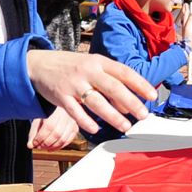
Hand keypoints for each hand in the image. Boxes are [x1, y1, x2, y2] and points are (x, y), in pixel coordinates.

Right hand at [27, 50, 154, 135]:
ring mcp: (73, 84)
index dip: (140, 84)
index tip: (152, 96)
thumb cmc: (72, 67)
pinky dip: (86, 122)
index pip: (124, 72)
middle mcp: (88, 71)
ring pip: (96, 102)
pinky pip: (75, 112)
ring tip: (125, 126)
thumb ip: (109, 82)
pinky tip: (96, 129)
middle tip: (143, 115)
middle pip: (113, 88)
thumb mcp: (92, 66)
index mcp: (99, 61)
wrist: (39, 64)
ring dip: (112, 116)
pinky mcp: (60, 96)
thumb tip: (128, 104)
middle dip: (131, 102)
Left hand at [27, 109, 78, 149]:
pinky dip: (59, 147)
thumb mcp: (38, 119)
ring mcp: (72, 122)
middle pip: (57, 134)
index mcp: (56, 108)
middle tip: (38, 146)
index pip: (49, 126)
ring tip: (44, 147)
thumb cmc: (46, 111)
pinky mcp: (75, 128)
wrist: (57, 105)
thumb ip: (33, 132)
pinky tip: (51, 148)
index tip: (34, 143)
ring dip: (52, 146)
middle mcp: (66, 114)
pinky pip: (68, 141)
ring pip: (63, 139)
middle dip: (46, 143)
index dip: (41, 137)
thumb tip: (30, 145)